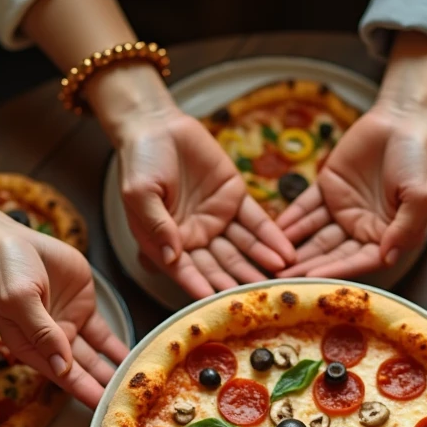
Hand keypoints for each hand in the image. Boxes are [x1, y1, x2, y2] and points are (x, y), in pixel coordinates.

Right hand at [0, 214, 128, 407]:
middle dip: (107, 389)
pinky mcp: (83, 308)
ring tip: (141, 387)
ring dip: (116, 372)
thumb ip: (43, 333)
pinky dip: (120, 348)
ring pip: (98, 358)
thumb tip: (63, 366)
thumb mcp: (20, 302)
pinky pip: (105, 335)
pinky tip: (137, 361)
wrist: (5, 239)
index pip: (65, 378)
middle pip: (85, 373)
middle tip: (136, 404)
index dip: (87, 394)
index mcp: (32, 349)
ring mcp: (69, 326)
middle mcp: (52, 344)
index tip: (108, 412)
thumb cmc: (3, 271)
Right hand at [116, 108, 294, 297]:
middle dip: (240, 280)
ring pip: (243, 247)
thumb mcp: (140, 193)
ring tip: (281, 276)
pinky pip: (257, 222)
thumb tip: (171, 256)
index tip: (215, 301)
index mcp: (168, 242)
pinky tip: (286, 252)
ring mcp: (218, 219)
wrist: (157, 125)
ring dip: (261, 262)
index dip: (200, 286)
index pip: (187, 271)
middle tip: (259, 297)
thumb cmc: (140, 161)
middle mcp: (196, 236)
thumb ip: (157, 225)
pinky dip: (272, 237)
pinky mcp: (235, 198)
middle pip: (221, 265)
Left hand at [276, 105, 426, 277]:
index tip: (313, 280)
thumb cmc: (420, 159)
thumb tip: (388, 258)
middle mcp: (363, 227)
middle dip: (307, 266)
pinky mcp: (328, 187)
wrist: (403, 119)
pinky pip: (306, 207)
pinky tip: (273, 232)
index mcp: (387, 235)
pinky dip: (290, 219)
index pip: (359, 260)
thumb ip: (405, 228)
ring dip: (295, 247)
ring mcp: (343, 208)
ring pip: (315, 234)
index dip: (336, 270)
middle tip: (282, 280)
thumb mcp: (421, 196)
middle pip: (331, 252)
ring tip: (271, 260)